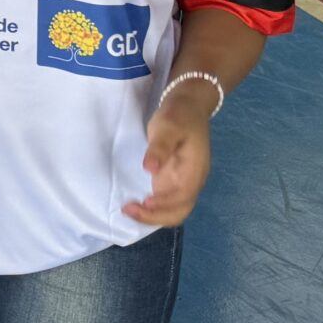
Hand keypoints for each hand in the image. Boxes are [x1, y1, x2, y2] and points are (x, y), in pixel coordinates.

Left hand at [123, 89, 215, 226]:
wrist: (189, 106)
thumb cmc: (178, 116)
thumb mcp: (168, 126)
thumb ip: (160, 147)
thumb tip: (150, 169)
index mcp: (194, 171)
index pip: (182, 198)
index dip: (164, 205)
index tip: (143, 202)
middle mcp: (192, 182)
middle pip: (179, 211)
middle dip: (155, 216)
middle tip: (128, 209)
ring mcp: (184, 182)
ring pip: (174, 210)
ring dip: (153, 215)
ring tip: (129, 209)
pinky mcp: (175, 180)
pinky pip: (167, 202)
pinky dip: (153, 209)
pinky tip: (136, 205)